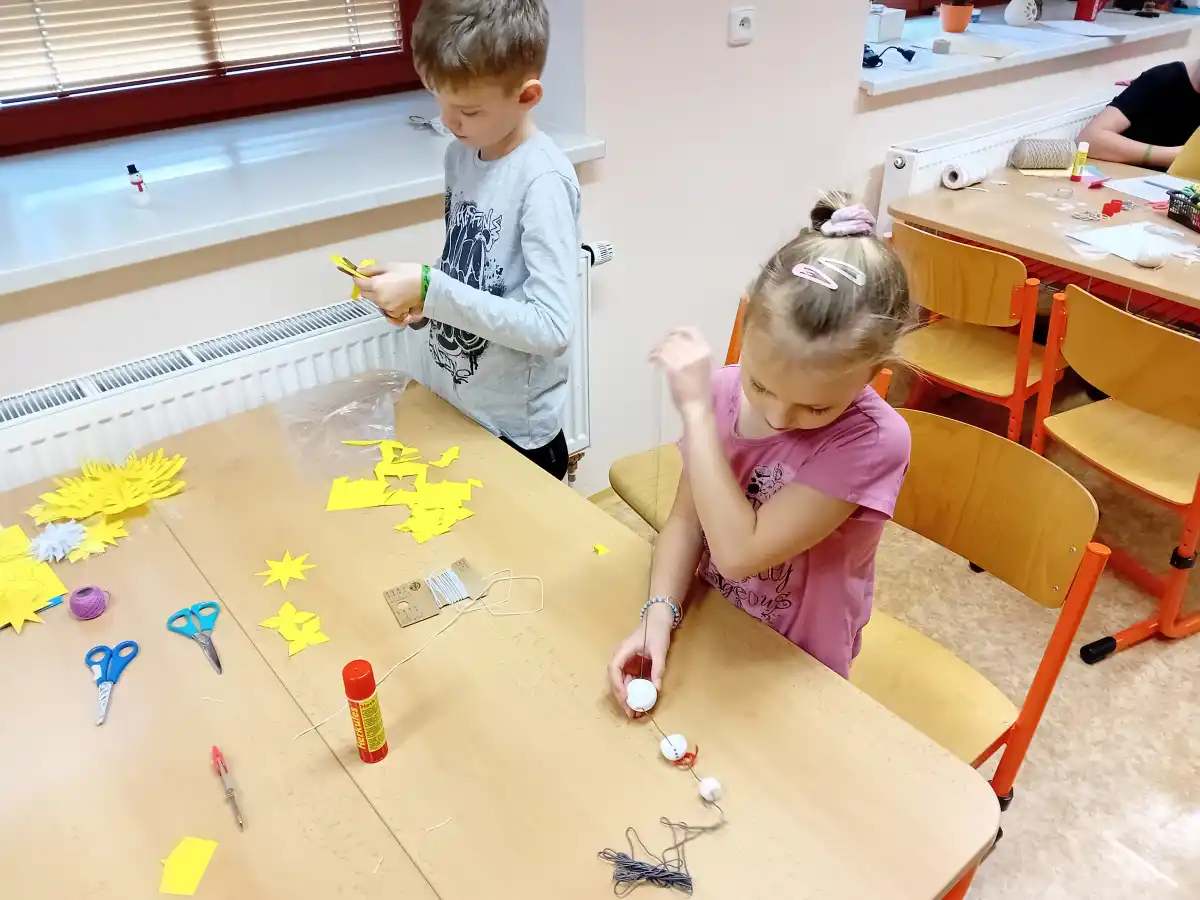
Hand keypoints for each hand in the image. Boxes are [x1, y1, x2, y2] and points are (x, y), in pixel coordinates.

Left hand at [354, 263, 424, 320]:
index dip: (359, 277)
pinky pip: (384, 309)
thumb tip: (360, 271)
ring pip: (374, 301)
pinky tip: (393, 297)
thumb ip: (372, 269)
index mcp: (376, 285)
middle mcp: (378, 298)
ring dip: (377, 295)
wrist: (428, 286)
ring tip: (389, 287)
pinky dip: (386, 304)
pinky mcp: (394, 313)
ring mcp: (386, 307)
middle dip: (367, 287)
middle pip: (365, 293)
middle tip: (378, 280)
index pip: (358, 282)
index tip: (362, 275)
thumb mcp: (389, 266)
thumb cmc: (410, 272)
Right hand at [608, 603, 673, 718]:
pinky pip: (629, 680)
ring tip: (634, 711)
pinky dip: (633, 691)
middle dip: (621, 697)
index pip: (614, 670)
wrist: (658, 620)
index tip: (626, 699)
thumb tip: (656, 689)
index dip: (618, 686)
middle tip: (630, 712)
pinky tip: (640, 701)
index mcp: (623, 650)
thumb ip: (657, 669)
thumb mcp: (659, 651)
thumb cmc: (657, 631)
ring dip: (626, 697)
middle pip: (615, 680)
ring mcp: (625, 662)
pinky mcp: (631, 665)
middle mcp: (620, 657)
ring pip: (621, 682)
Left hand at [651, 327, 712, 419]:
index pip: (692, 331)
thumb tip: (677, 345)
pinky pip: (660, 356)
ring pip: (666, 346)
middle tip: (657, 349)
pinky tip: (651, 360)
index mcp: (706, 350)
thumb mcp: (702, 366)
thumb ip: (693, 354)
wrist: (698, 407)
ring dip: (656, 349)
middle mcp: (697, 352)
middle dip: (664, 342)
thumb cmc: (699, 391)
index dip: (678, 331)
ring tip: (653, 355)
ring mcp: (686, 360)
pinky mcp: (675, 369)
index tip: (670, 336)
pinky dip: (653, 356)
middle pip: (675, 338)